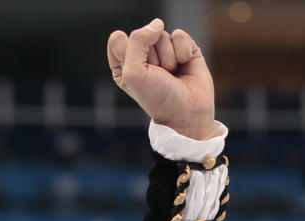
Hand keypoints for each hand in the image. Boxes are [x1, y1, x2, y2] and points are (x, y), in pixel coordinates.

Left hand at [107, 18, 215, 140]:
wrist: (187, 113)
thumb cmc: (157, 99)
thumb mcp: (135, 73)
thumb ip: (137, 42)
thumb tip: (157, 23)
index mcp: (123, 65)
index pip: (118, 39)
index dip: (129, 55)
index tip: (138, 74)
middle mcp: (142, 57)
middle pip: (143, 35)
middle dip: (152, 57)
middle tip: (158, 77)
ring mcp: (163, 52)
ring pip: (162, 34)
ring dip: (168, 57)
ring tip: (171, 74)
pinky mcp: (183, 48)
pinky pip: (180, 35)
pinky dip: (183, 51)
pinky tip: (184, 66)